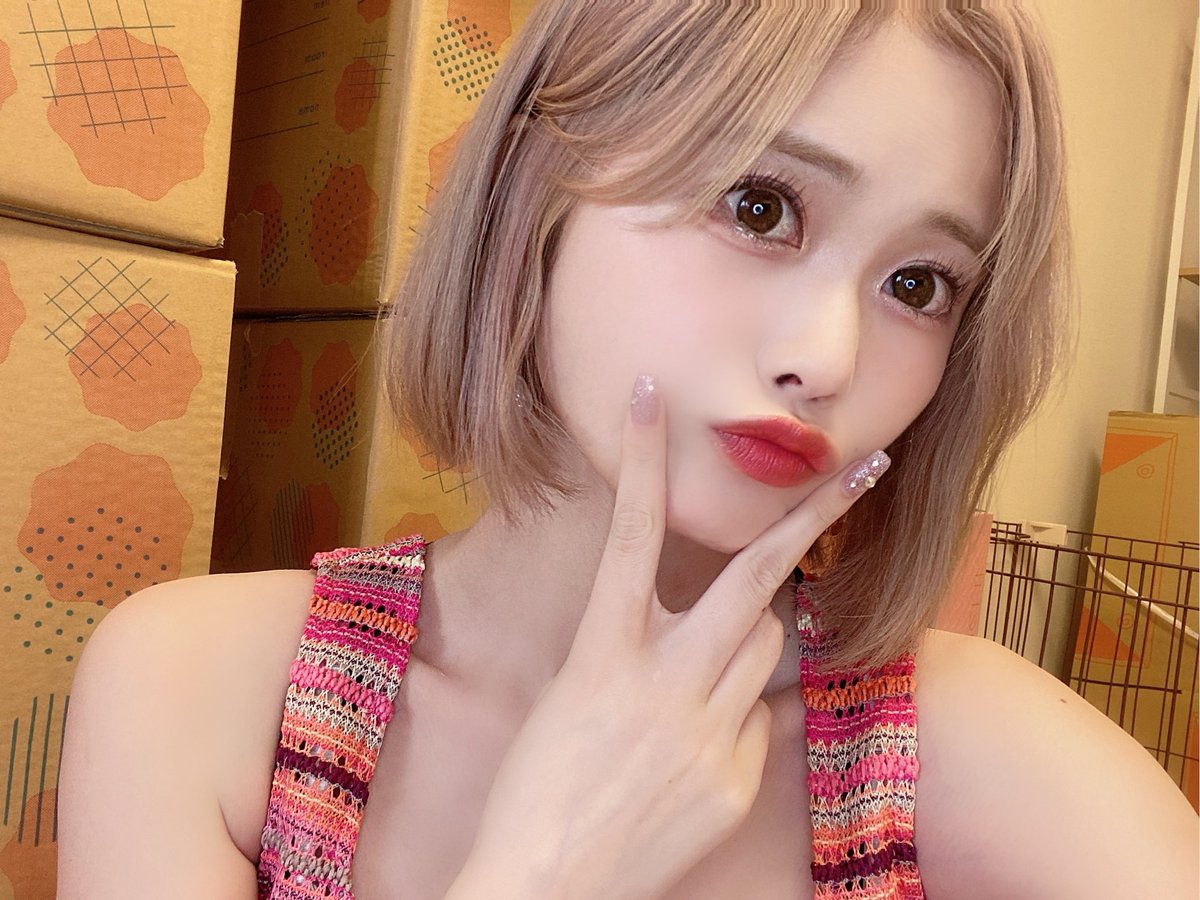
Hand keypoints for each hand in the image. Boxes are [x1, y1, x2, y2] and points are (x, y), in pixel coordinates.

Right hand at [457, 375, 887, 899]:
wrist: (542, 890)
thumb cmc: (534, 789)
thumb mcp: (565, 698)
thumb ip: (627, 651)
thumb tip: (686, 626)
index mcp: (601, 655)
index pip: (629, 534)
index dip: (641, 460)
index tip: (651, 397)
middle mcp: (663, 685)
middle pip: (757, 579)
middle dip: (815, 516)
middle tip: (867, 467)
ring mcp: (708, 735)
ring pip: (767, 647)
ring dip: (749, 637)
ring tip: (700, 672)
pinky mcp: (735, 782)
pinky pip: (759, 720)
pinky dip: (737, 717)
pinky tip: (691, 753)